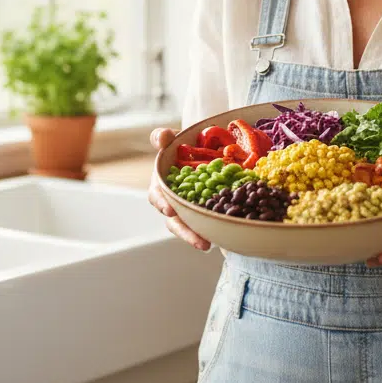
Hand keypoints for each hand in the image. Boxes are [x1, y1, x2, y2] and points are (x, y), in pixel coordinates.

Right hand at [146, 127, 211, 251]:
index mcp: (162, 184)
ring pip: (189, 226)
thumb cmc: (181, 146)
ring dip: (196, 237)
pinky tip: (224, 238)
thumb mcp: (172, 139)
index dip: (161, 203)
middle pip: (174, 220)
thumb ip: (163, 137)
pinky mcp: (204, 212)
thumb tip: (162, 137)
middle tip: (198, 241)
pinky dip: (213, 230)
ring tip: (207, 245)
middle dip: (184, 231)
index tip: (170, 209)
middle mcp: (173, 200)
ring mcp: (188, 208)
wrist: (199, 150)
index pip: (157, 196)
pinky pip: (206, 223)